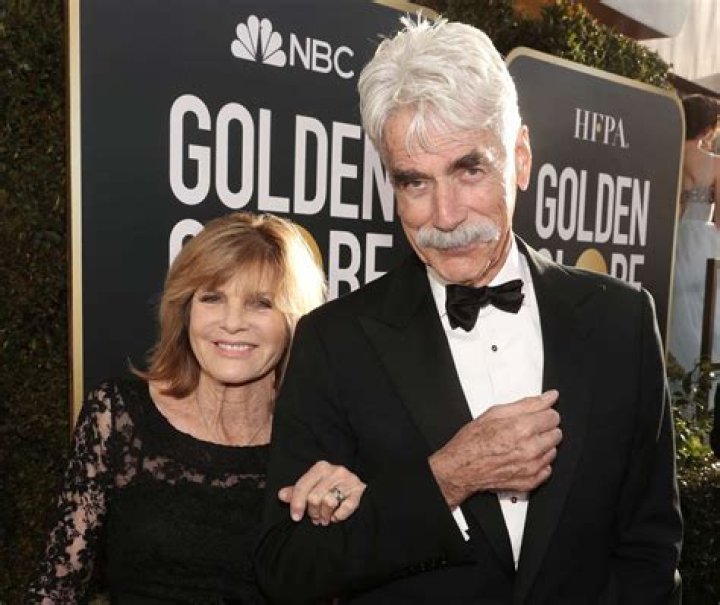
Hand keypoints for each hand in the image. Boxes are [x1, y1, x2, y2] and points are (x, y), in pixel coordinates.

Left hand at [278, 461, 366, 525]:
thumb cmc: (332, 487)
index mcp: (321, 467)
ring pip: (329, 502)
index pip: (303, 486)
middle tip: (315, 519)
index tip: (296, 517)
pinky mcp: (359, 491)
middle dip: (313, 512)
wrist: (358, 487)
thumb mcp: (314, 485)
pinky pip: (346, 507)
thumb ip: (298, 491)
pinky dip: (339, 515)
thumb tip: (281, 495)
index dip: (297, 503)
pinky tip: (336, 517)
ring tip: (324, 519)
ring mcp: (348, 480)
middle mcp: (335, 471)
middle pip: (315, 497)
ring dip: (325, 515)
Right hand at [429, 390, 561, 507]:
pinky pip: (547, 469)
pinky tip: (522, 458)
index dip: (543, 413)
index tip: (536, 416)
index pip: (553, 416)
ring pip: (553, 451)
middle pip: (556, 433)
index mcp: (522, 428)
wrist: (461, 467)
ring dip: (542, 446)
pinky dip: (538, 463)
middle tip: (525, 430)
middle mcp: (530, 449)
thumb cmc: (473, 441)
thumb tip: (549, 397)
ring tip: (521, 444)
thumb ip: (527, 404)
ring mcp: (531, 467)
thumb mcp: (496, 413)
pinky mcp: (530, 481)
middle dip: (543, 429)